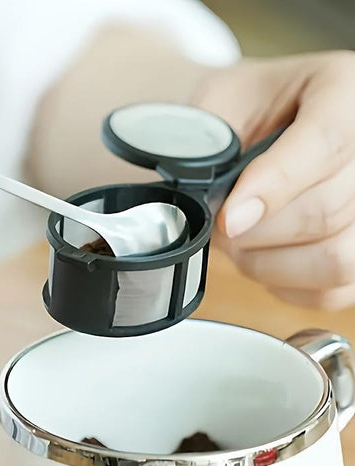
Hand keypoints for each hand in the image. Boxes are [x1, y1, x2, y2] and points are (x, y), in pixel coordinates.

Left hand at [192, 51, 354, 309]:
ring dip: (268, 262)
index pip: (327, 141)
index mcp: (344, 90)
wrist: (251, 130)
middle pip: (328, 211)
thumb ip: (210, 143)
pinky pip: (333, 290)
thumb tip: (220, 208)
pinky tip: (265, 256)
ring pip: (336, 258)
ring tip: (239, 240)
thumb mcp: (218, 104)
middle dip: (256, 232)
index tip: (228, 219)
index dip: (274, 186)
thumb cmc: (238, 115)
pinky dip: (285, 282)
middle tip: (220, 225)